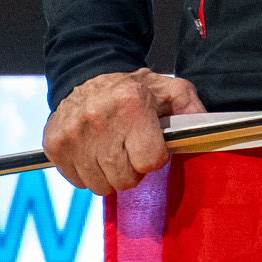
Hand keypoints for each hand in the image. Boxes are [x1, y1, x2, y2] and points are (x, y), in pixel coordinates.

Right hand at [45, 70, 203, 195]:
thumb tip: (208, 135)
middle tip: (131, 152)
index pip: (150, 161)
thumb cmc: (136, 90)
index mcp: (132, 106)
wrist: (89, 75)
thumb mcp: (173, 92)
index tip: (151, 146)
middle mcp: (98, 118)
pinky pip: (77, 181)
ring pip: (100, 186)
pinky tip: (93, 153)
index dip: (154, 158)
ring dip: (110, 175)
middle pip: (125, 179)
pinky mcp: (53, 144)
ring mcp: (72, 133)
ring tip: (113, 152)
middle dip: (133, 171)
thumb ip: (193, 113)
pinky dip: (88, 173)